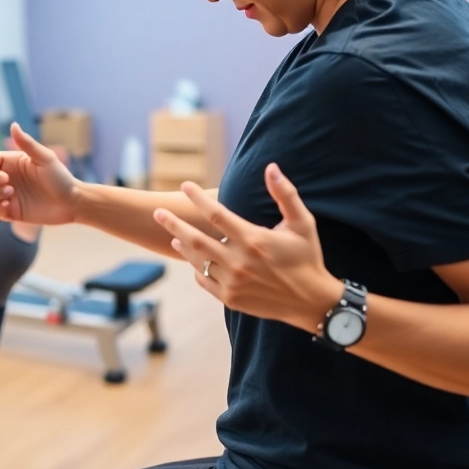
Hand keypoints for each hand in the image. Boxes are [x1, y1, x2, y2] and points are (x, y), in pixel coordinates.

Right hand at [0, 123, 77, 225]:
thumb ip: (27, 143)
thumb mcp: (45, 158)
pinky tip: (7, 208)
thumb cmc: (61, 178)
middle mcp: (4, 178)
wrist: (71, 204)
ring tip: (10, 195)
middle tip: (5, 181)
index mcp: (10, 163)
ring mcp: (4, 196)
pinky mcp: (7, 212)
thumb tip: (13, 125)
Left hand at [153, 163, 339, 329]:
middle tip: (157, 212)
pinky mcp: (231, 298)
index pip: (216, 214)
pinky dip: (196, 269)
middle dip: (173, 223)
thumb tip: (271, 167)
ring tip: (172, 234)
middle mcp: (238, 262)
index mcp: (253, 240)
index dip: (197, 198)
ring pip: (198, 260)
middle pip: (196, 238)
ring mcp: (232, 282)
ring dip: (183, 245)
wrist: (311, 301)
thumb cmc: (308, 257)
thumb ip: (286, 195)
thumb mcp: (302, 223)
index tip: (184, 185)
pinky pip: (205, 281)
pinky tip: (192, 260)